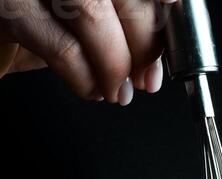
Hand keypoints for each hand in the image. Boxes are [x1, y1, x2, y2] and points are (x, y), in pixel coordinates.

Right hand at [0, 0, 173, 100]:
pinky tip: (91, 88)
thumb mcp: (85, 13)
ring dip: (114, 63)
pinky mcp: (9, 7)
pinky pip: (62, 47)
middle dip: (143, 43)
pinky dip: (84, 77)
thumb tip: (155, 53)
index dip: (158, 11)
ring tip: (118, 90)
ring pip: (91, 13)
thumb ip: (120, 20)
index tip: (168, 43)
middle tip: (145, 76)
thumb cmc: (34, 17)